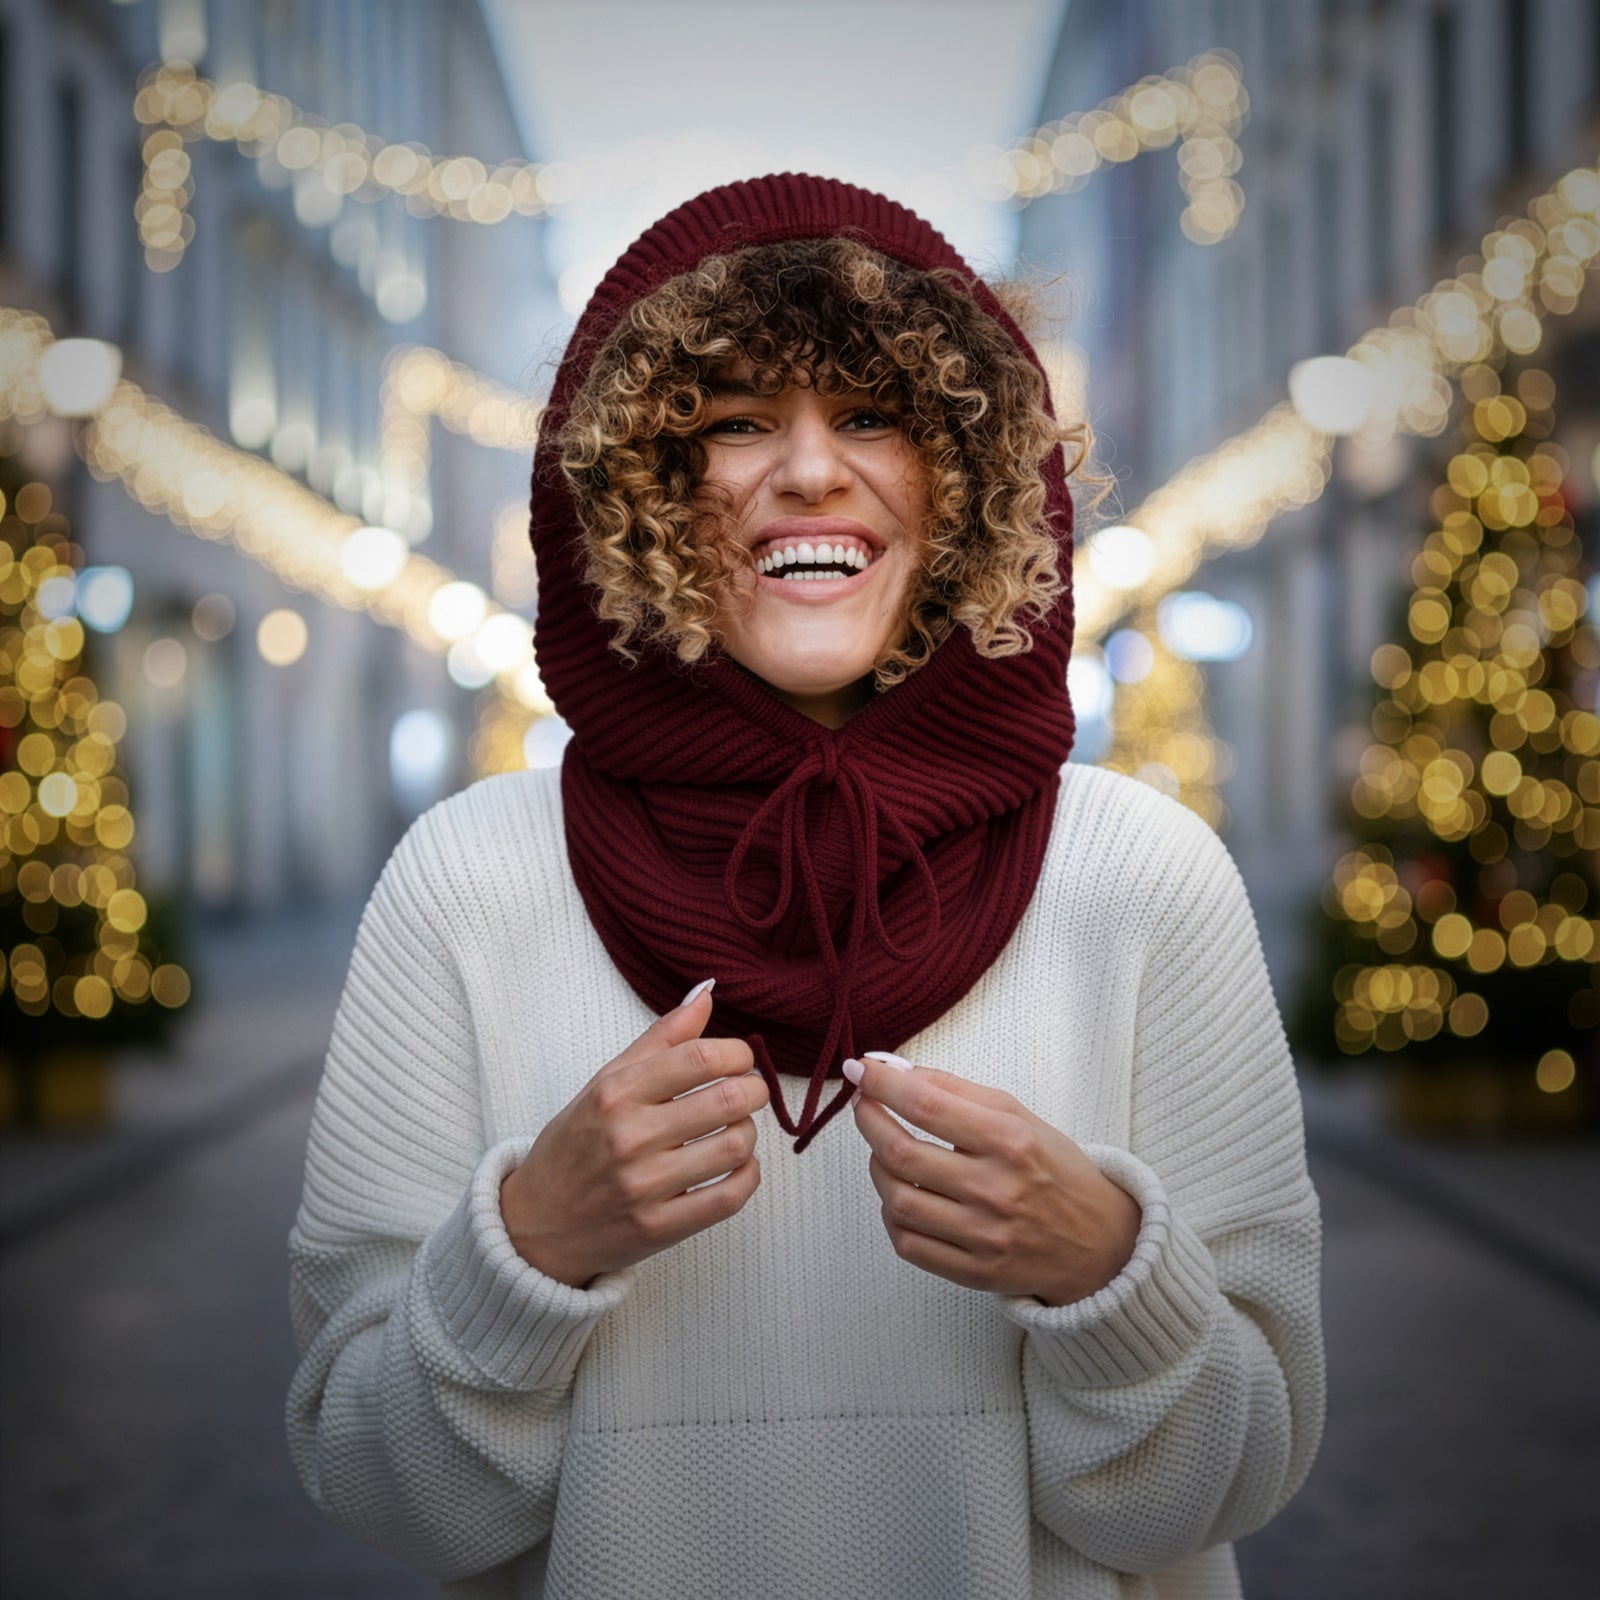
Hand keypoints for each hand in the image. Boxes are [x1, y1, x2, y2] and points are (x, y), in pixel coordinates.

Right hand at [500, 983, 767, 1288]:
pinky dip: (748, 1176)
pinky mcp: (658, 1228)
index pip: (699, 1058)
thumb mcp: (605, 1082)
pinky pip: (729, 1197)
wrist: (535, 1225)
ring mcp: (644, 1186)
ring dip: (749, 1132)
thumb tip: (706, 992)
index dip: (737, 1053)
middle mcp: (628, 1137)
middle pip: (727, 1099)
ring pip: (735, 1147)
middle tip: (749, 1091)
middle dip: (754, 1090)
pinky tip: (738, 1166)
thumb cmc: (575, 1145)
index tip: (740, 1059)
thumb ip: (660, 1038)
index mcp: (615, 1093)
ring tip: (737, 1128)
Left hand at [844, 1054, 1140, 1306]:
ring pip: (897, 1200)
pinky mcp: (975, 1272)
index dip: (882, 1085)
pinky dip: (891, 1215)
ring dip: (876, 1168)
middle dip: (868, 1121)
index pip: (927, 1106)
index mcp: (1010, 1141)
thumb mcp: (1020, 1116)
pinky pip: (908, 1243)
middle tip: (864, 1106)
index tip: (861, 1069)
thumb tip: (897, 1071)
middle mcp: (996, 1189)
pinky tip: (899, 1196)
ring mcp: (984, 1236)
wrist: (1100, 1244)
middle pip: (901, 1152)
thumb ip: (957, 1091)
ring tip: (883, 1152)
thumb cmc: (1055, 1171)